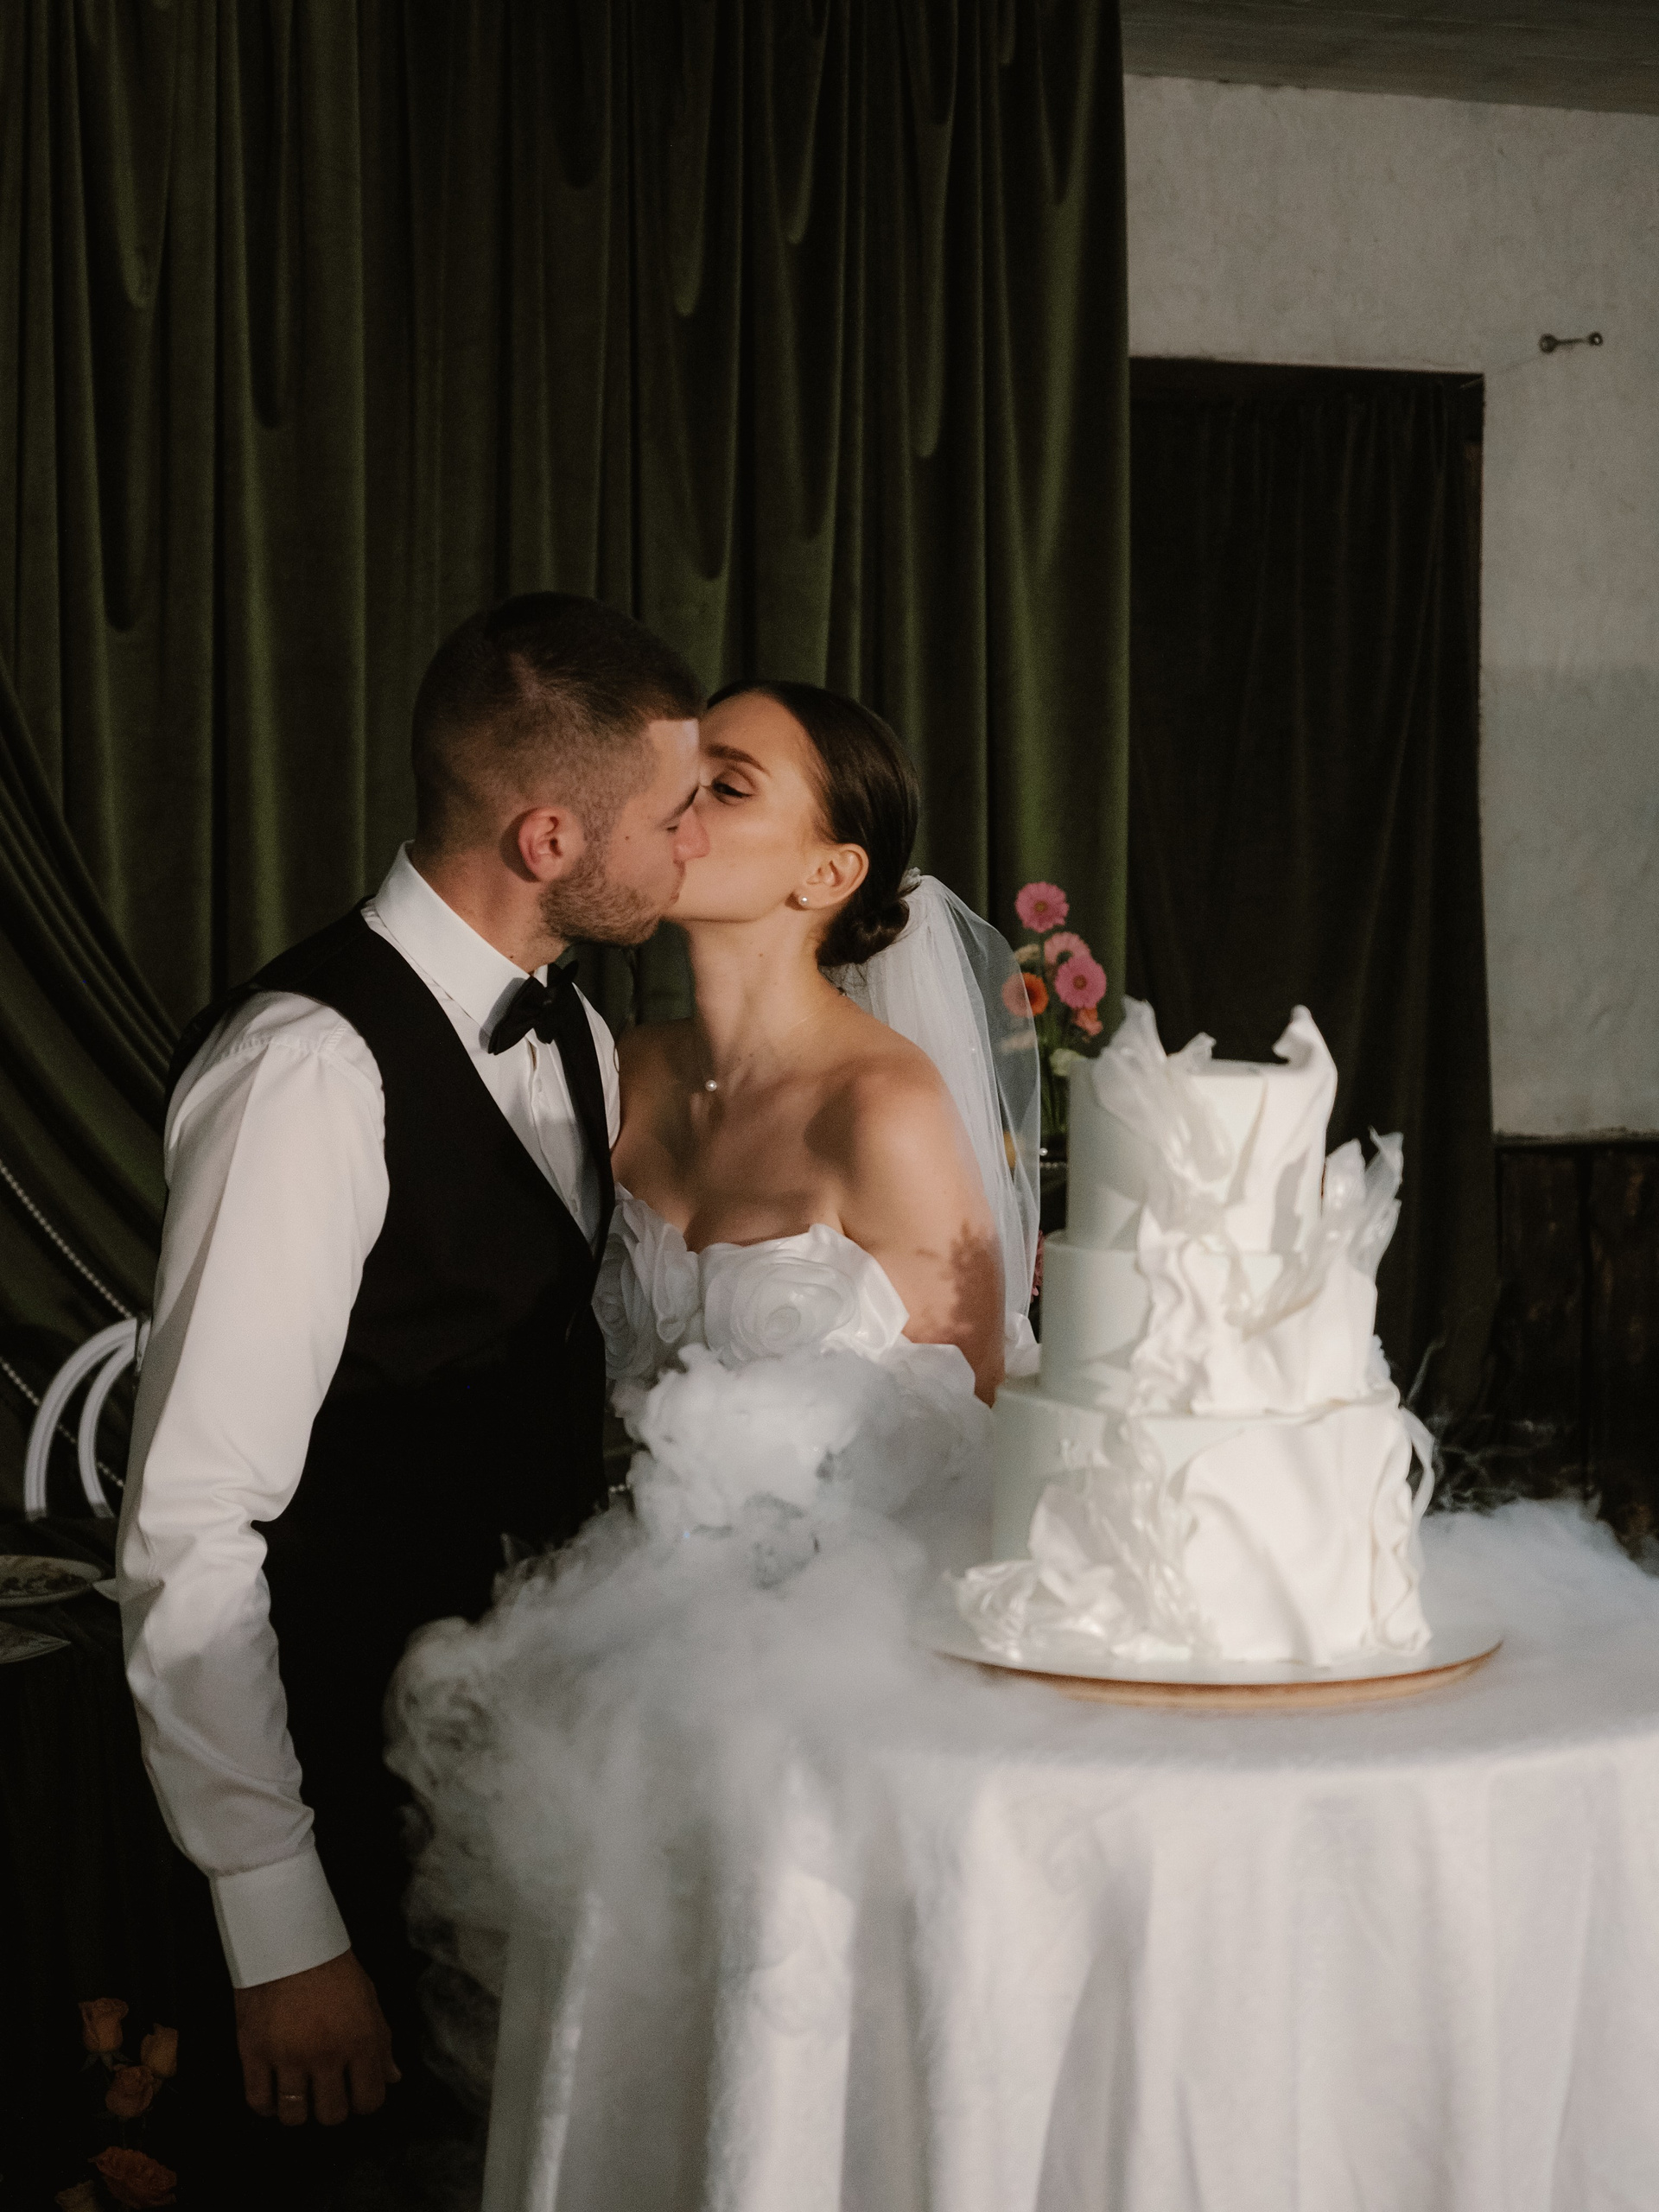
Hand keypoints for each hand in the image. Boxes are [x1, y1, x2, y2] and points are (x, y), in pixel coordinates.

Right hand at [234, 1950, 400, 2125]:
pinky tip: (275, 2092)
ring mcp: (287, 2057)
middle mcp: (325, 2055)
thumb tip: (392, 2079)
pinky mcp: (254, 2054)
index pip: (370, 2101)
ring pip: (295, 2116)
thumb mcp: (368, 1999)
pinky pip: (259, 2102)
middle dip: (333, 2108)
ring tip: (300, 2092)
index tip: (356, 2091)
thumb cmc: (334, 1969)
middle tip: (327, 2091)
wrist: (288, 1941)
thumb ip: (382, 2042)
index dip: (365, 2101)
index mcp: (360, 2040)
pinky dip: (268, 2106)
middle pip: (332, 2115)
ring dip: (300, 2110)